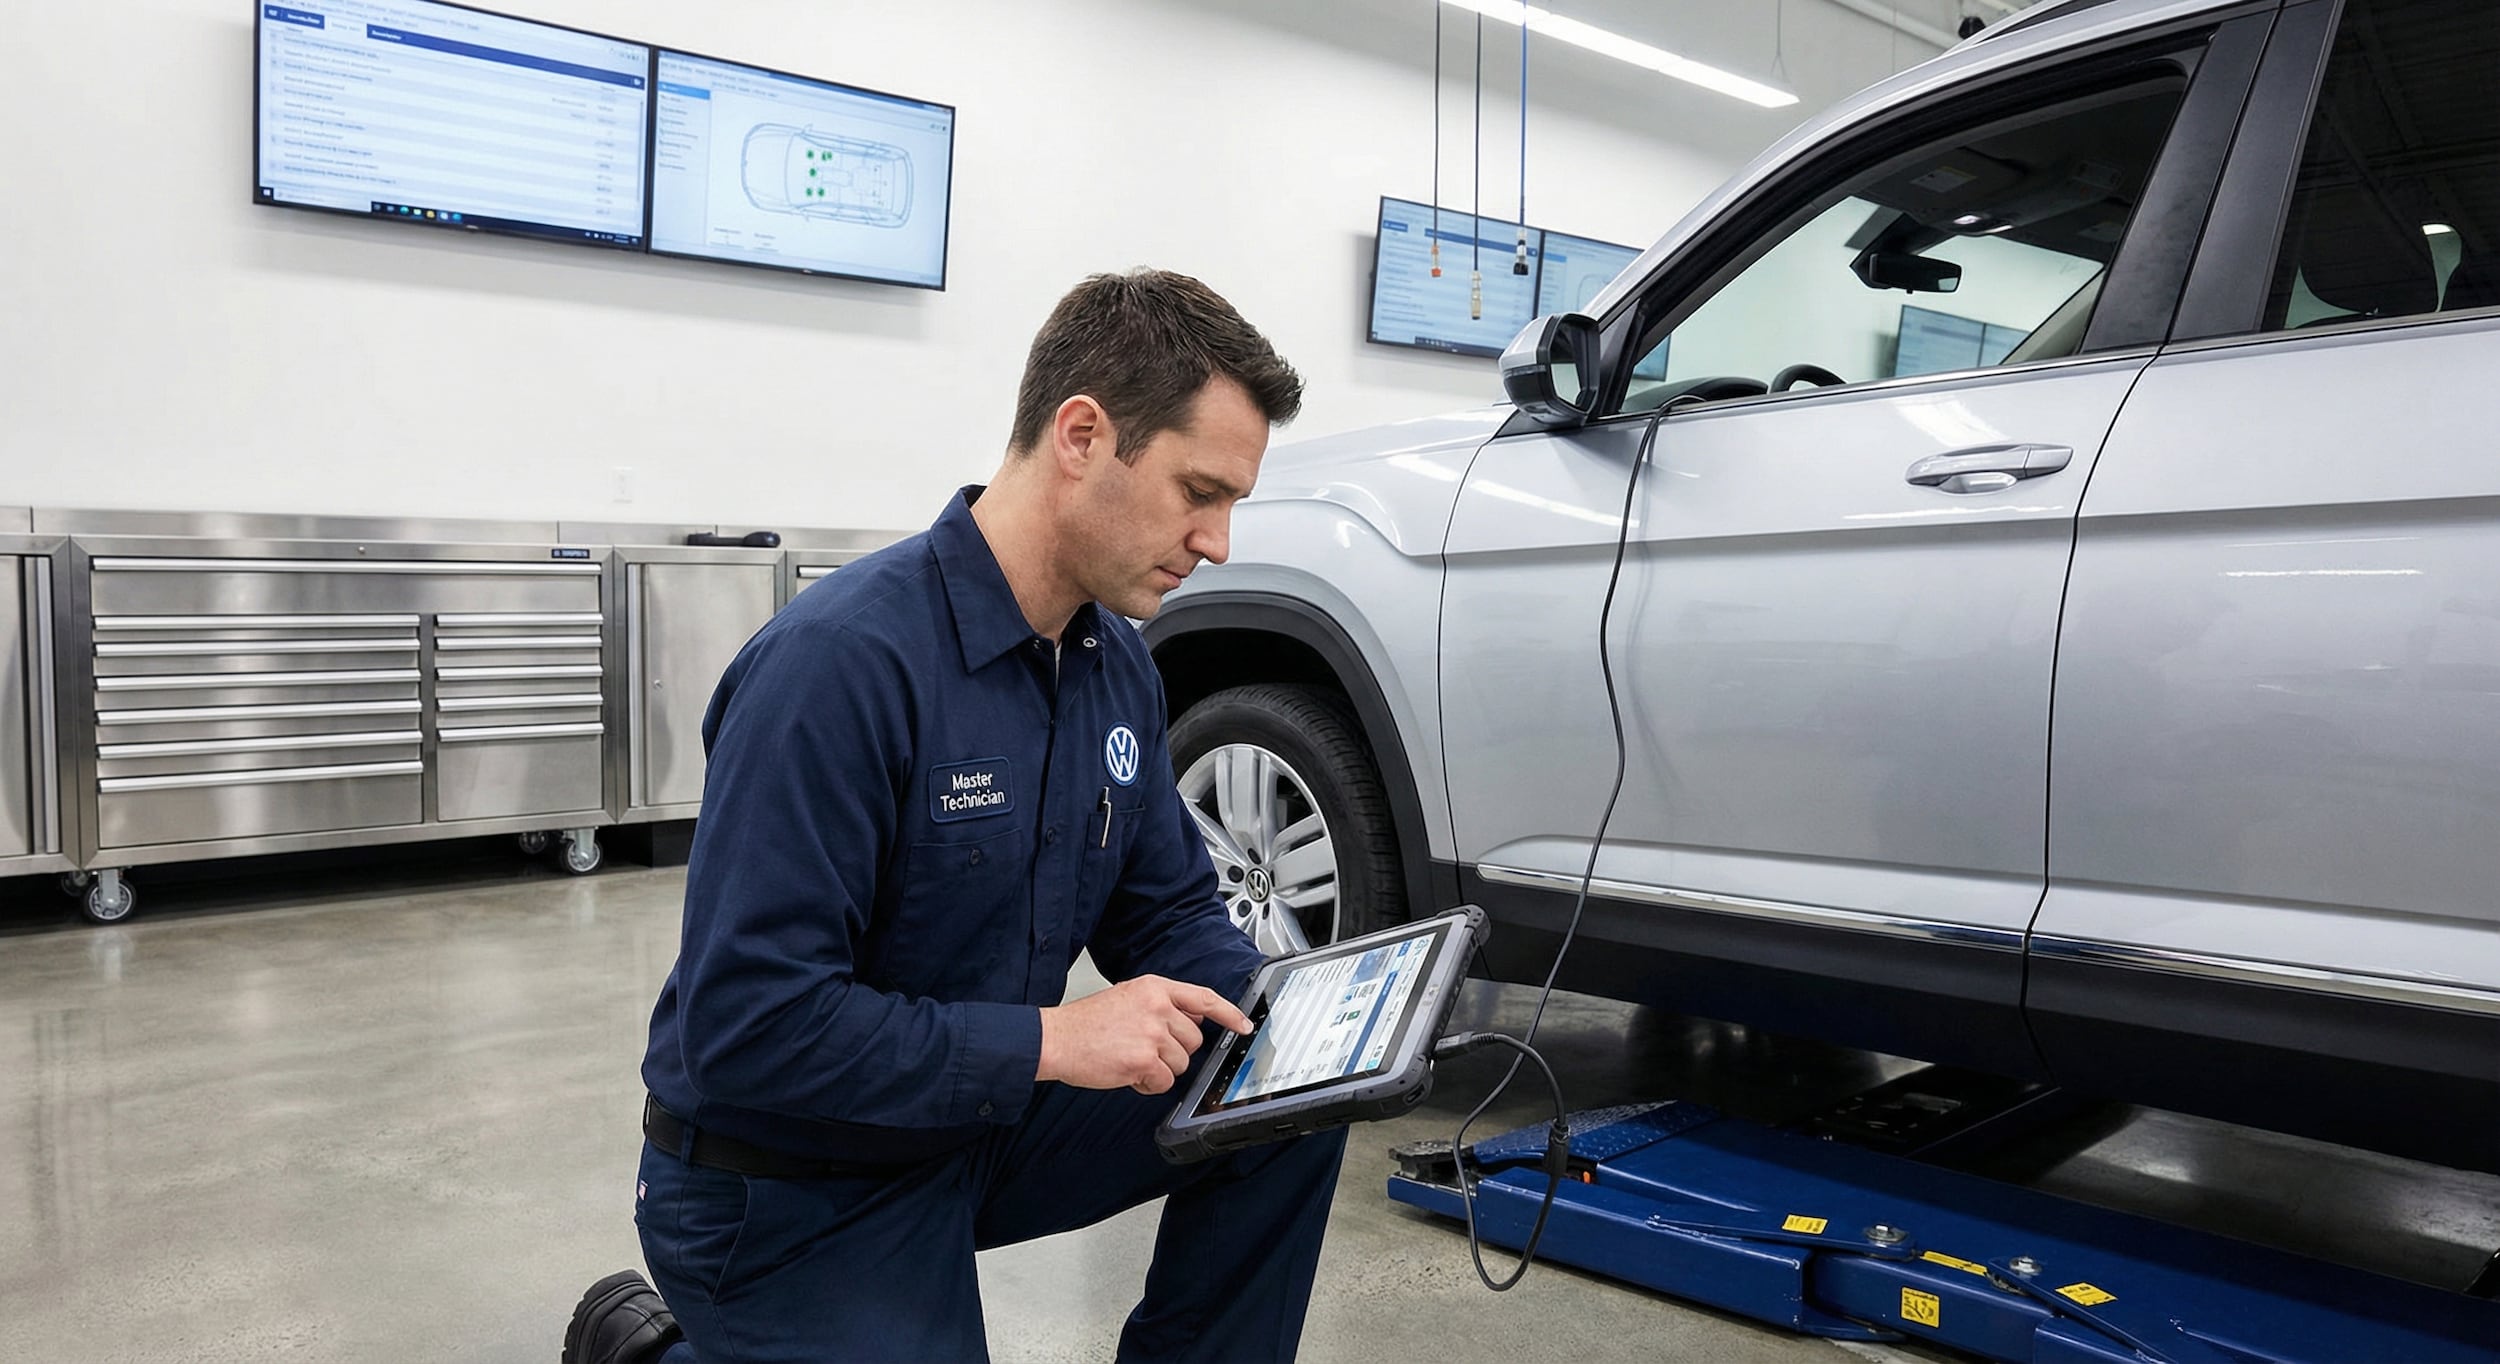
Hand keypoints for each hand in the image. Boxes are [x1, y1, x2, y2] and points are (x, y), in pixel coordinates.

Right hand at [1036, 975, 1253, 1093]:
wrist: (1056, 1039)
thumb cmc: (1086, 1023)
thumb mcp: (1128, 998)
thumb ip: (1161, 1005)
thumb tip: (1189, 1023)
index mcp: (1154, 988)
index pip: (1204, 999)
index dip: (1229, 1013)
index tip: (1244, 1024)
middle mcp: (1158, 1007)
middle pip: (1193, 1041)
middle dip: (1174, 1052)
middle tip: (1144, 1049)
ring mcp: (1153, 1033)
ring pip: (1180, 1064)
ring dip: (1159, 1069)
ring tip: (1130, 1058)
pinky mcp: (1144, 1059)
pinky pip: (1163, 1082)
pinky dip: (1147, 1084)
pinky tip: (1127, 1072)